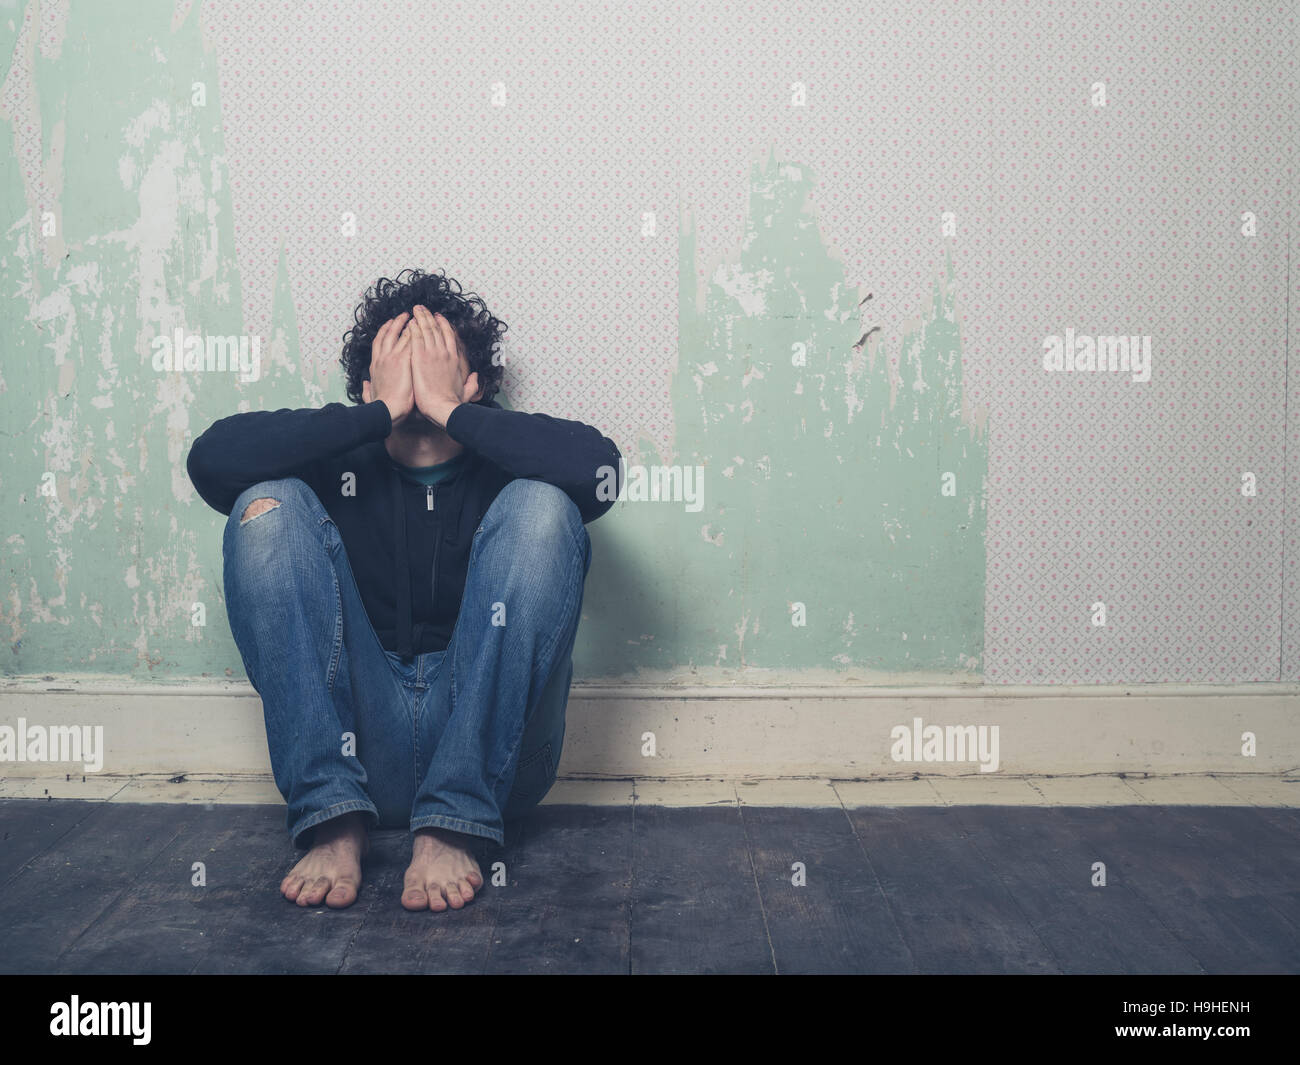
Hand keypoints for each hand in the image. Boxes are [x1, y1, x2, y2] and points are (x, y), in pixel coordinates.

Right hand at [362, 312, 414, 429]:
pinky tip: (424, 328)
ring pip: (401, 334)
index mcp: (375, 365)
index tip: (389, 325)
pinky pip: (411, 342)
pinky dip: (417, 333)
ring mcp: (392, 357)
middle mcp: (382, 358)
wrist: (387, 410)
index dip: (384, 332)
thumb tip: (365, 384)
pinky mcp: (404, 360)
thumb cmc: (382, 407)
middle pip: (388, 333)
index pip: (379, 343)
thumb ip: (368, 389)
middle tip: (404, 315)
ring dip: (408, 324)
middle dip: (396, 322)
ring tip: (416, 317)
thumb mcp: (370, 396)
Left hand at [408, 305, 481, 427]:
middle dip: (429, 316)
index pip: (449, 336)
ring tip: (415, 309)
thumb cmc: (453, 403)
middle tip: (422, 308)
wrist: (442, 407)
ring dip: (420, 318)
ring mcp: (432, 353)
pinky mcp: (420, 358)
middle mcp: (444, 352)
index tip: (438, 317)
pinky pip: (416, 338)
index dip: (443, 324)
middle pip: (436, 329)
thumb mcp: (467, 392)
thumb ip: (472, 383)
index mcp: (454, 359)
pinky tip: (410, 322)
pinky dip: (413, 328)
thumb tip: (475, 377)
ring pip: (426, 330)